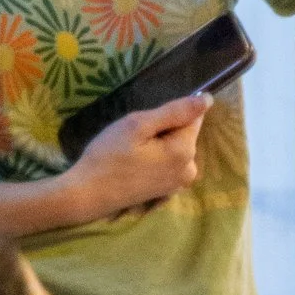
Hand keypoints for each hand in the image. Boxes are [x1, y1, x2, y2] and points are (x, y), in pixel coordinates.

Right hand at [57, 92, 207, 223]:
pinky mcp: (167, 193)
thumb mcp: (138, 125)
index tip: (146, 122)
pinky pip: (168, 165)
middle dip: (163, 130)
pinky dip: (155, 160)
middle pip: (184, 135)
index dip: (169, 114)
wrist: (87, 195)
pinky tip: (135, 167)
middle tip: (134, 138)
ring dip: (158, 145)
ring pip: (175, 149)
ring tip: (133, 153)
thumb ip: (175, 111)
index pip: (193, 117)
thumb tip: (207, 100)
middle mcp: (189, 170)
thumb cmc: (109, 156)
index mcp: (185, 151)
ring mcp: (178, 185)